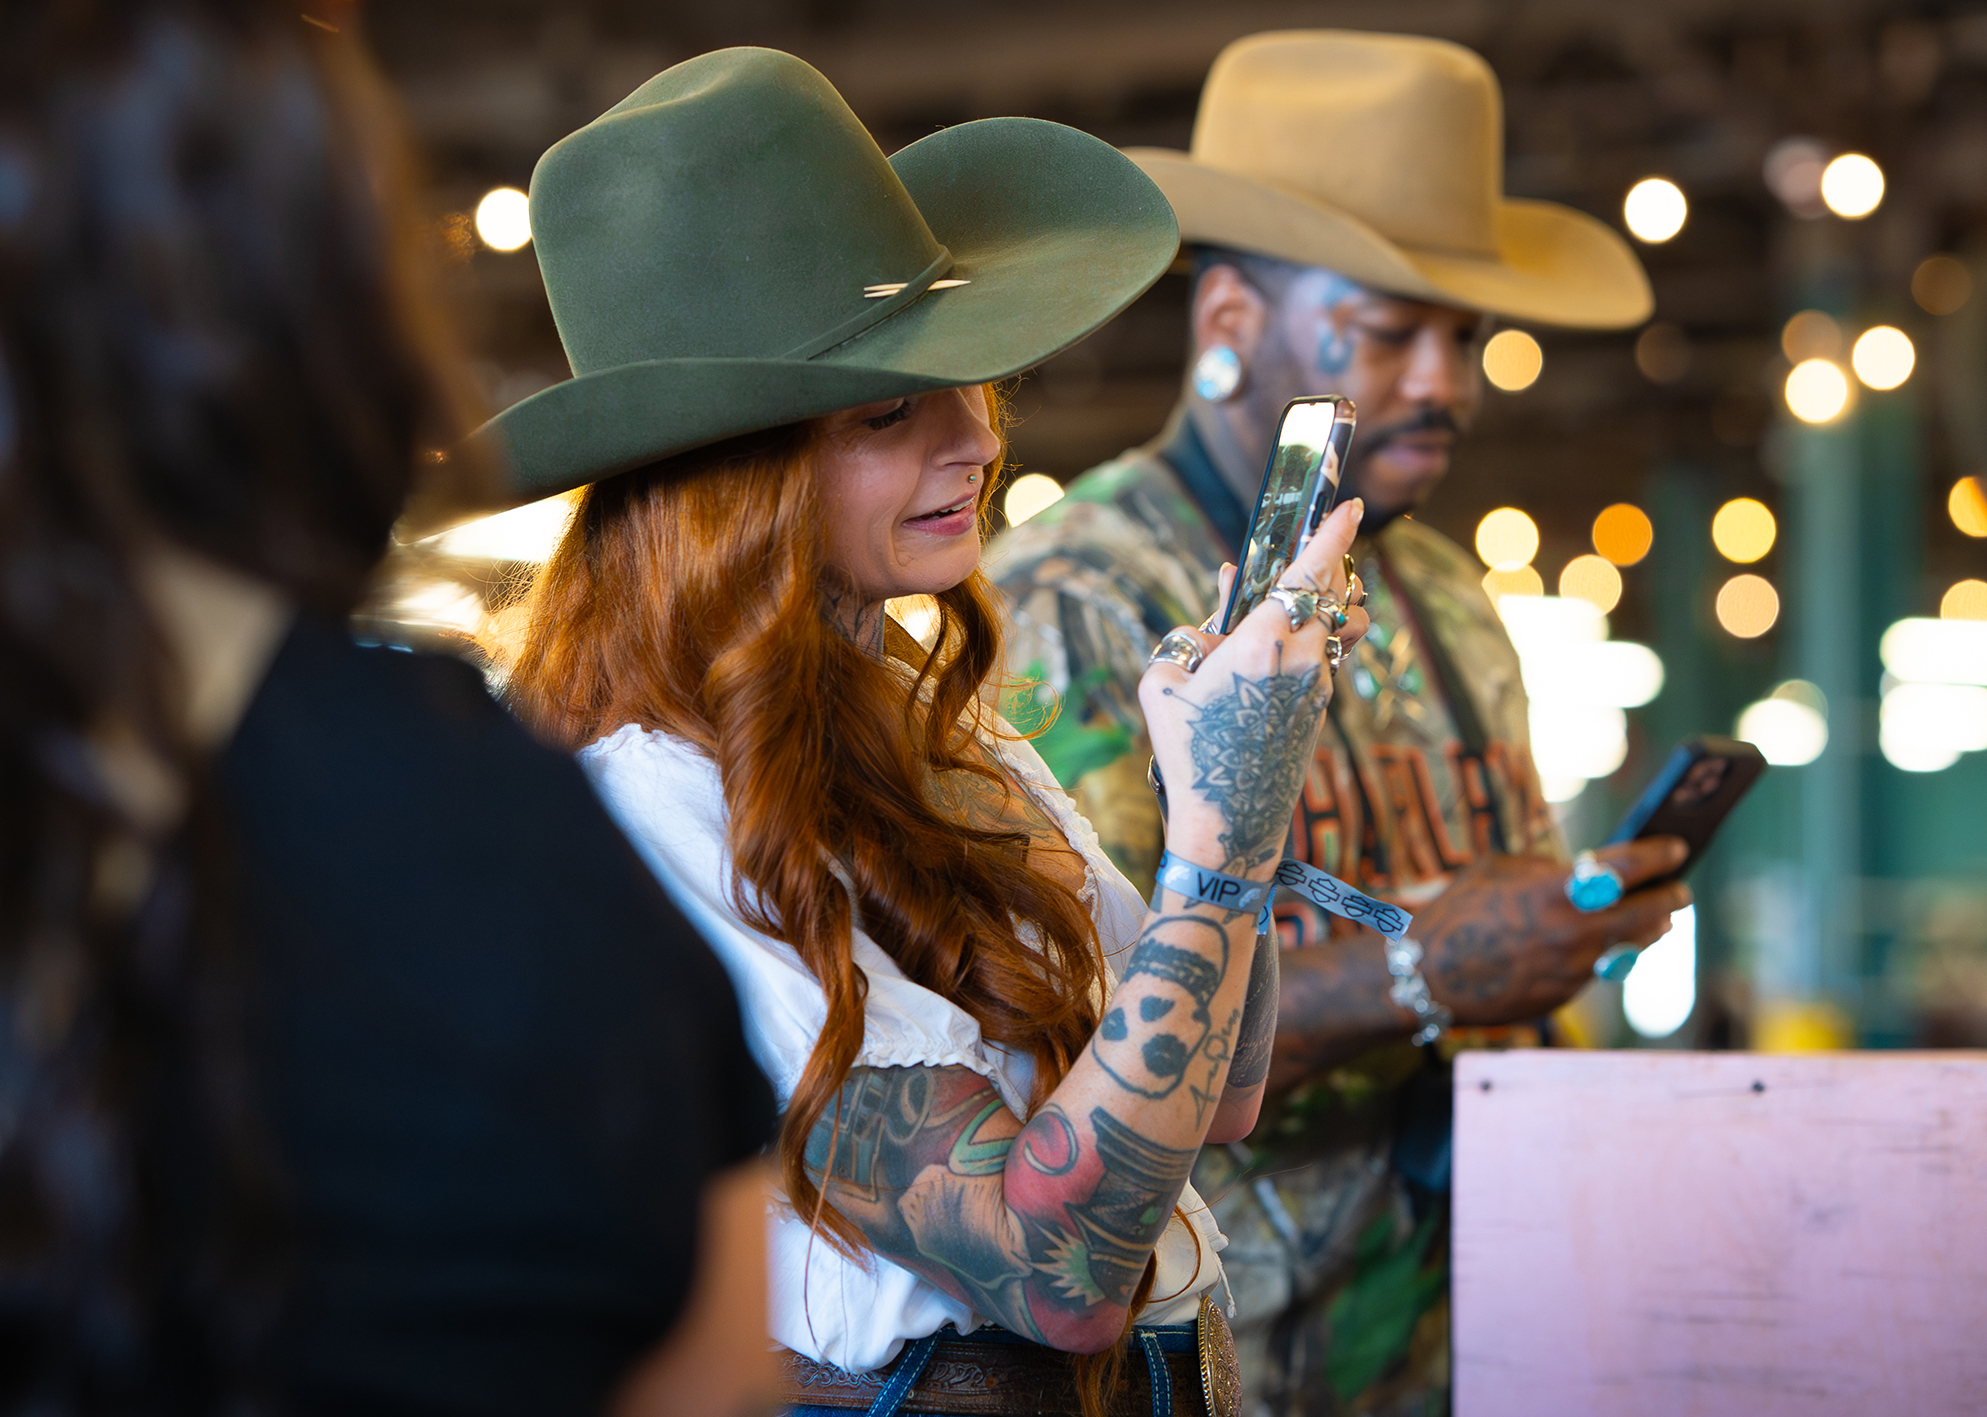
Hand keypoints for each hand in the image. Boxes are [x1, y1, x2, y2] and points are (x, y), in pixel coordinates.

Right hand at [1138, 500, 1369, 875]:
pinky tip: (1287, 642)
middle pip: (1335, 591)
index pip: (1309, 572)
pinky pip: (1327, 654)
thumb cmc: (1187, 752)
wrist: (1231, 821)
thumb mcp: (1164, 685)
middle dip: (1334, 561)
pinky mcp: (1322, 707)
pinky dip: (1315, 636)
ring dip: (1335, 600)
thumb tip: (1212, 625)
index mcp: (1262, 642)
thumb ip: (1187, 640)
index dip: (1335, 532)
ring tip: (1322, 589)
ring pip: (1340, 625)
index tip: (1354, 504)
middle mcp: (1302, 658)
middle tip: (1329, 538)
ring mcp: (1319, 684)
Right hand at [1411, 837, 1691, 1025]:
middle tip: (1680, 889)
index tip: (1678, 847)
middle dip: (1671, 897)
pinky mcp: (1567, 994)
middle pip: (1649, 911)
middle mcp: (1576, 930)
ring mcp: (1575, 967)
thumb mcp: (1499, 870)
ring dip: (1649, 928)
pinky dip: (1605, 953)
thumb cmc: (1458, 912)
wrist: (1427, 976)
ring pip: (1631, 946)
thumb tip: (1586, 872)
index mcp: (1559, 889)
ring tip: (1658, 918)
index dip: (1660, 854)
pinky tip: (1607, 944)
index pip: (1630, 865)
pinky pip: (1598, 969)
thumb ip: (1548, 869)